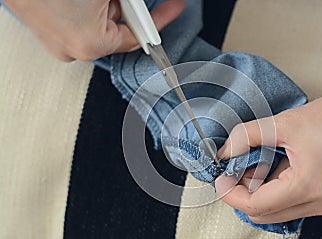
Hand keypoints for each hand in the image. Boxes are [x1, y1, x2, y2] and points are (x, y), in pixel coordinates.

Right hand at [4, 0, 184, 60]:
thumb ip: (132, 2)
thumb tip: (145, 5)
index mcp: (92, 44)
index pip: (139, 36)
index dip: (160, 18)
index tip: (174, 9)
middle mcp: (74, 50)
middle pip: (117, 28)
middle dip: (127, 8)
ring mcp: (57, 43)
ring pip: (97, 22)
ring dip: (104, 4)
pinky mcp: (46, 32)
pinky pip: (78, 21)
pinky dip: (86, 7)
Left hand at [215, 54, 321, 223]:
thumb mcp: (287, 122)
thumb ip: (248, 136)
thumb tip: (227, 150)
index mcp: (309, 186)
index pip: (256, 206)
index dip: (231, 194)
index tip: (221, 179)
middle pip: (266, 214)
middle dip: (245, 194)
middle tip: (238, 169)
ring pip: (282, 211)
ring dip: (264, 192)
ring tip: (262, 163)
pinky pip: (298, 204)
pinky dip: (282, 191)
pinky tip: (281, 167)